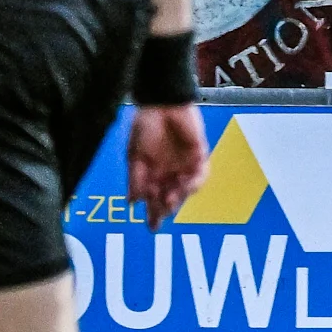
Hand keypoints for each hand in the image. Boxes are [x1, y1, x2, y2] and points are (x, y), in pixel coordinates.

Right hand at [127, 101, 208, 223]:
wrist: (162, 103)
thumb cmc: (145, 125)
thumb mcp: (135, 155)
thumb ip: (135, 179)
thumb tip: (131, 202)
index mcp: (152, 173)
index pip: (154, 199)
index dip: (153, 213)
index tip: (151, 228)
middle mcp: (169, 172)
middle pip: (170, 198)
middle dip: (166, 209)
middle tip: (160, 216)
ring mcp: (184, 164)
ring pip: (186, 190)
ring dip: (179, 197)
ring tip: (170, 200)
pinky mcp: (198, 155)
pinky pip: (200, 175)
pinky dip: (194, 183)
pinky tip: (184, 185)